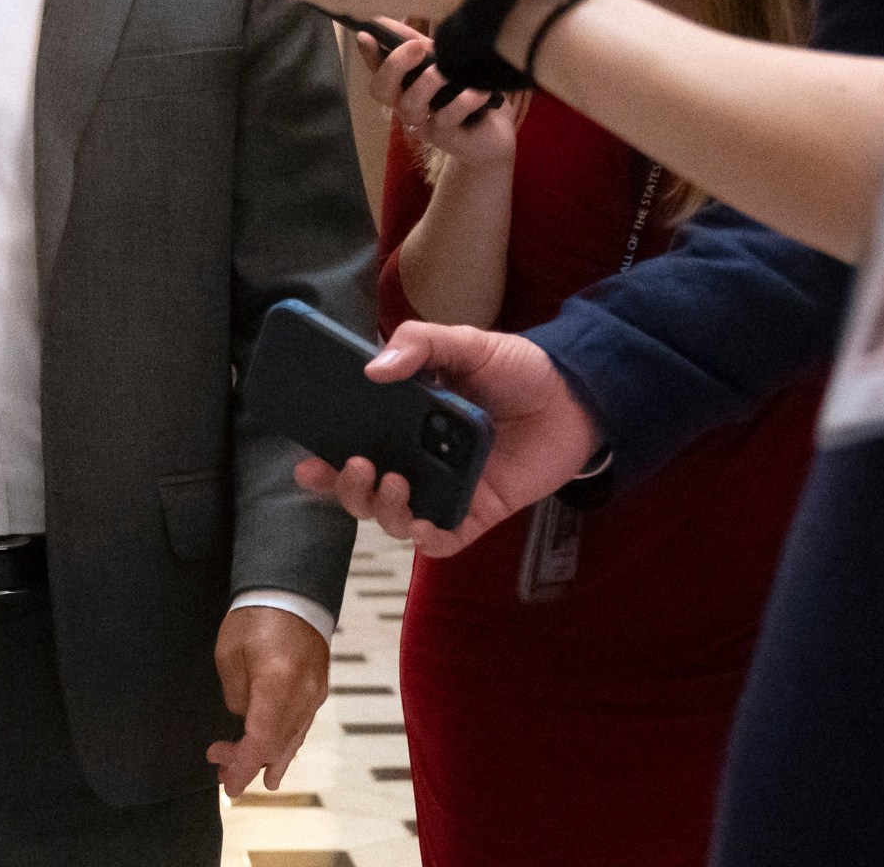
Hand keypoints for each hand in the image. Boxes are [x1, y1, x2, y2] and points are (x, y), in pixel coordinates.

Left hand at [205, 605, 328, 796]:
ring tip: (249, 778)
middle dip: (249, 764)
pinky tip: (277, 760)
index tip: (227, 780)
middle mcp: (303, 693)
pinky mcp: (318, 688)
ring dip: (269, 760)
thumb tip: (243, 719)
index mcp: (277, 681)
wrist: (291, 591)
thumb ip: (237, 695)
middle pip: (277, 744)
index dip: (243, 765)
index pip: (261, 739)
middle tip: (222, 773)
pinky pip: (301, 726)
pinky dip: (286, 745)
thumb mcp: (229, 653)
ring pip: (293, 739)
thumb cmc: (254, 616)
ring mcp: (315, 692)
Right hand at [292, 321, 600, 553]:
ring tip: (393, 481)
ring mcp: (445, 489)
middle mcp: (418, 460)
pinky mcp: (477, 513)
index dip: (324, 460)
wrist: (578, 395)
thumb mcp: (465, 342)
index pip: (352, 446)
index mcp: (405, 423)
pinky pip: (442, 539)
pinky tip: (420, 523)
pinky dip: (424, 537)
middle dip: (346, 488)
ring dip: (382, 508)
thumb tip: (373, 369)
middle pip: (364, 490)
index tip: (305, 461)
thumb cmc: (519, 368)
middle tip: (352, 464)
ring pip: (395, 519)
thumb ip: (421, 345)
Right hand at [358, 20, 517, 166]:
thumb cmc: (467, 90)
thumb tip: (392, 19)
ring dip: (429, 81)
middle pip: (380, 89)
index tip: (367, 34)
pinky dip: (465, 100)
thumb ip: (419, 43)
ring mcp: (422, 122)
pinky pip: (446, 117)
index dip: (368, 53)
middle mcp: (406, 103)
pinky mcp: (443, 137)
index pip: (377, 68)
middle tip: (417, 46)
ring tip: (451, 70)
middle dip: (394, 65)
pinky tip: (481, 90)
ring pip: (409, 104)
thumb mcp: (444, 60)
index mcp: (403, 84)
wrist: (496, 130)